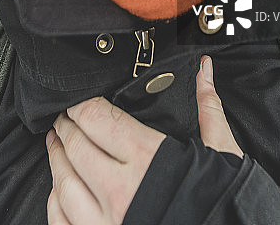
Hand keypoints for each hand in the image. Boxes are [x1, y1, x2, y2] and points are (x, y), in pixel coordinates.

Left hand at [46, 55, 242, 223]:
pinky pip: (62, 221)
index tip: (77, 100)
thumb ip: (208, 108)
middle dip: (66, 126)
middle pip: (76, 146)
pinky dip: (56, 202)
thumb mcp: (221, 153)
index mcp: (148, 158)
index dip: (81, 105)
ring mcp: (106, 223)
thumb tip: (205, 71)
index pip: (97, 118)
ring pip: (63, 184)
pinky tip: (59, 190)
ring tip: (56, 145)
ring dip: (56, 160)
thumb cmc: (224, 205)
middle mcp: (121, 190)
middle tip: (64, 117)